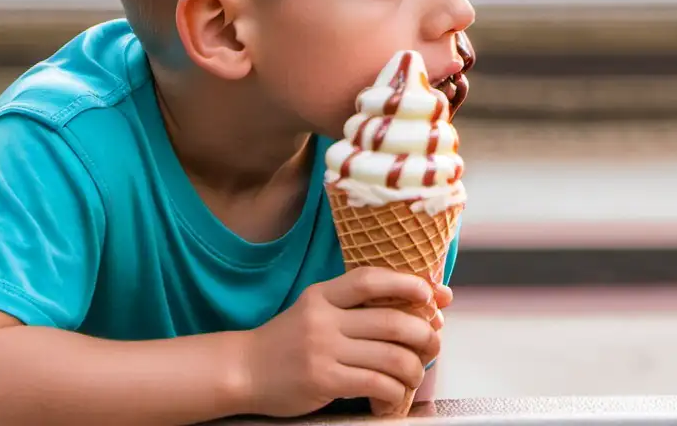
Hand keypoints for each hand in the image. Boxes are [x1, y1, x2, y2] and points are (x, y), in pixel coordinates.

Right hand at [239, 267, 445, 416]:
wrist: (242, 371)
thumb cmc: (289, 341)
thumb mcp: (316, 311)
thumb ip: (357, 307)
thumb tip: (420, 305)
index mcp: (323, 295)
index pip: (371, 279)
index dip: (408, 283)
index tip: (434, 294)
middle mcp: (323, 319)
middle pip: (392, 321)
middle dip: (424, 333)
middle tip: (433, 344)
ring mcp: (322, 350)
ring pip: (391, 356)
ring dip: (414, 369)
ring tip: (415, 375)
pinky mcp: (323, 381)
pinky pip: (376, 384)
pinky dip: (394, 393)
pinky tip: (392, 398)